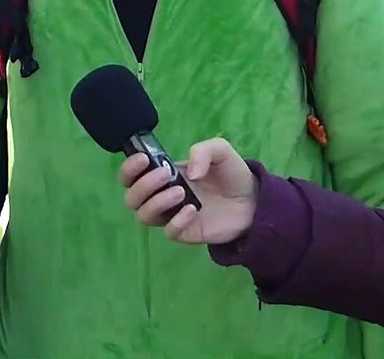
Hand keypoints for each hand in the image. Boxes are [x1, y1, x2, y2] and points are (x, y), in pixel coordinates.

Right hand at [120, 138, 257, 244]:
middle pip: (131, 197)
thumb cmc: (231, 174)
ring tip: (181, 193)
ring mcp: (172, 215)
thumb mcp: (220, 151)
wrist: (254, 200)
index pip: (132, 174)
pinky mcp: (185, 232)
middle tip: (166, 175)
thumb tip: (189, 173)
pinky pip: (169, 231)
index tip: (143, 159)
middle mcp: (162, 195)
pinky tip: (193, 210)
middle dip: (143, 185)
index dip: (129, 168)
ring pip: (143, 215)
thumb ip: (202, 151)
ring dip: (157, 202)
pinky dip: (176, 221)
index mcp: (164, 174)